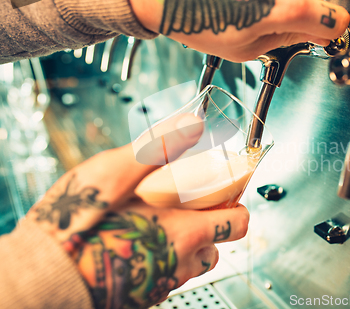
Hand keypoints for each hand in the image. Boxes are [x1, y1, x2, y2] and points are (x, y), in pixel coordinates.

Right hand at [25, 114, 249, 307]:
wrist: (45, 276)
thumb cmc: (77, 227)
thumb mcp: (117, 174)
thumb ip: (159, 149)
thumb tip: (191, 124)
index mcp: (186, 232)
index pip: (237, 223)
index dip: (235, 206)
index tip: (225, 194)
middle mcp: (180, 263)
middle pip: (218, 245)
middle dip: (210, 225)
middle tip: (189, 207)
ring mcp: (163, 282)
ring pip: (194, 262)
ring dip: (187, 244)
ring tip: (161, 224)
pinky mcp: (144, 293)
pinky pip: (168, 275)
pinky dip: (164, 257)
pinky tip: (139, 241)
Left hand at [126, 0, 349, 61]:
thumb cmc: (197, 17)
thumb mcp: (245, 48)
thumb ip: (285, 40)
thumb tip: (308, 33)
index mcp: (287, 8)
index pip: (337, 20)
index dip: (329, 34)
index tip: (320, 37)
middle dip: (306, 9)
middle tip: (276, 21)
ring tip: (255, 3)